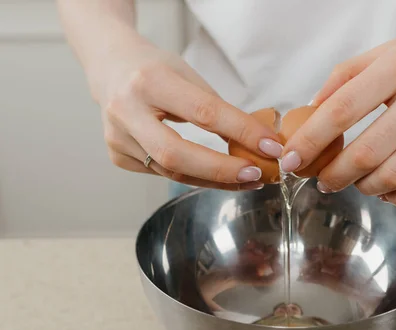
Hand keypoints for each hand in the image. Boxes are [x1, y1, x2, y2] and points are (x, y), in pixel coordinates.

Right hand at [95, 38, 283, 190]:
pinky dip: (195, 177)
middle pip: (177, 154)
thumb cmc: (154, 69)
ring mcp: (117, 138)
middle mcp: (126, 111)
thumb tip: (256, 141)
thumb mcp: (187, 75)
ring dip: (215, 181)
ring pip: (172, 172)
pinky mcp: (118, 156)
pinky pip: (164, 174)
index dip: (241, 132)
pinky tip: (217, 177)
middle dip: (222, 170)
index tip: (271, 146)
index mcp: (149, 81)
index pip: (204, 113)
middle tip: (256, 175)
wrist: (110, 68)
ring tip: (246, 180)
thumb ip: (217, 108)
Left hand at [281, 4, 395, 204]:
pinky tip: (386, 191)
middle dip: (333, 175)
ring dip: (364, 188)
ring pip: (394, 176)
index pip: (341, 110)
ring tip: (355, 183)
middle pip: (366, 153)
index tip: (291, 159)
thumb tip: (311, 112)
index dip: (309, 140)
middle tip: (322, 180)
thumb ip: (347, 77)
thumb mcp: (391, 48)